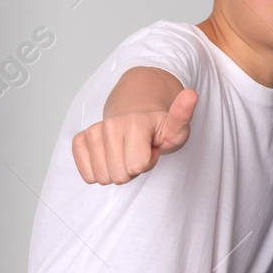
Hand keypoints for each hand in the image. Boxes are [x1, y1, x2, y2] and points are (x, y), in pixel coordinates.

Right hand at [73, 88, 197, 184]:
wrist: (135, 114)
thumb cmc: (158, 128)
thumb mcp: (177, 126)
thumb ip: (183, 115)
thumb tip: (192, 94)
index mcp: (135, 122)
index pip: (138, 166)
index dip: (149, 162)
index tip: (152, 148)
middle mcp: (110, 125)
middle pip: (120, 176)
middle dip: (133, 170)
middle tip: (139, 151)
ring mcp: (92, 132)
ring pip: (103, 178)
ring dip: (117, 171)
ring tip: (127, 153)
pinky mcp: (79, 140)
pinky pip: (87, 174)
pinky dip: (100, 172)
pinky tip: (111, 157)